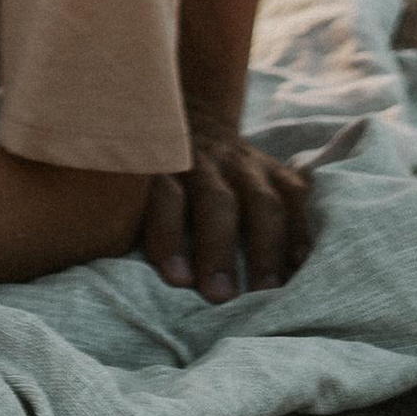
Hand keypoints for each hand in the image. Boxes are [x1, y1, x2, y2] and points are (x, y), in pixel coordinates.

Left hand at [136, 125, 314, 302]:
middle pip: (216, 202)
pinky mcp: (276, 170)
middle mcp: (205, 161)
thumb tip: (116, 265)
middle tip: (220, 296)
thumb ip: (129, 216)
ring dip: (266, 249)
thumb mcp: (134, 185)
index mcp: (163, 165)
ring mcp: (245, 163)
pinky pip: (294, 198)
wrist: (192, 118)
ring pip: (261, 202)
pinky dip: (300, 231)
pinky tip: (300, 264)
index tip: (177, 279)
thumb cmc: (155, 175)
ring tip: (267, 291)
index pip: (164, 196)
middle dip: (218, 250)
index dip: (168, 236)